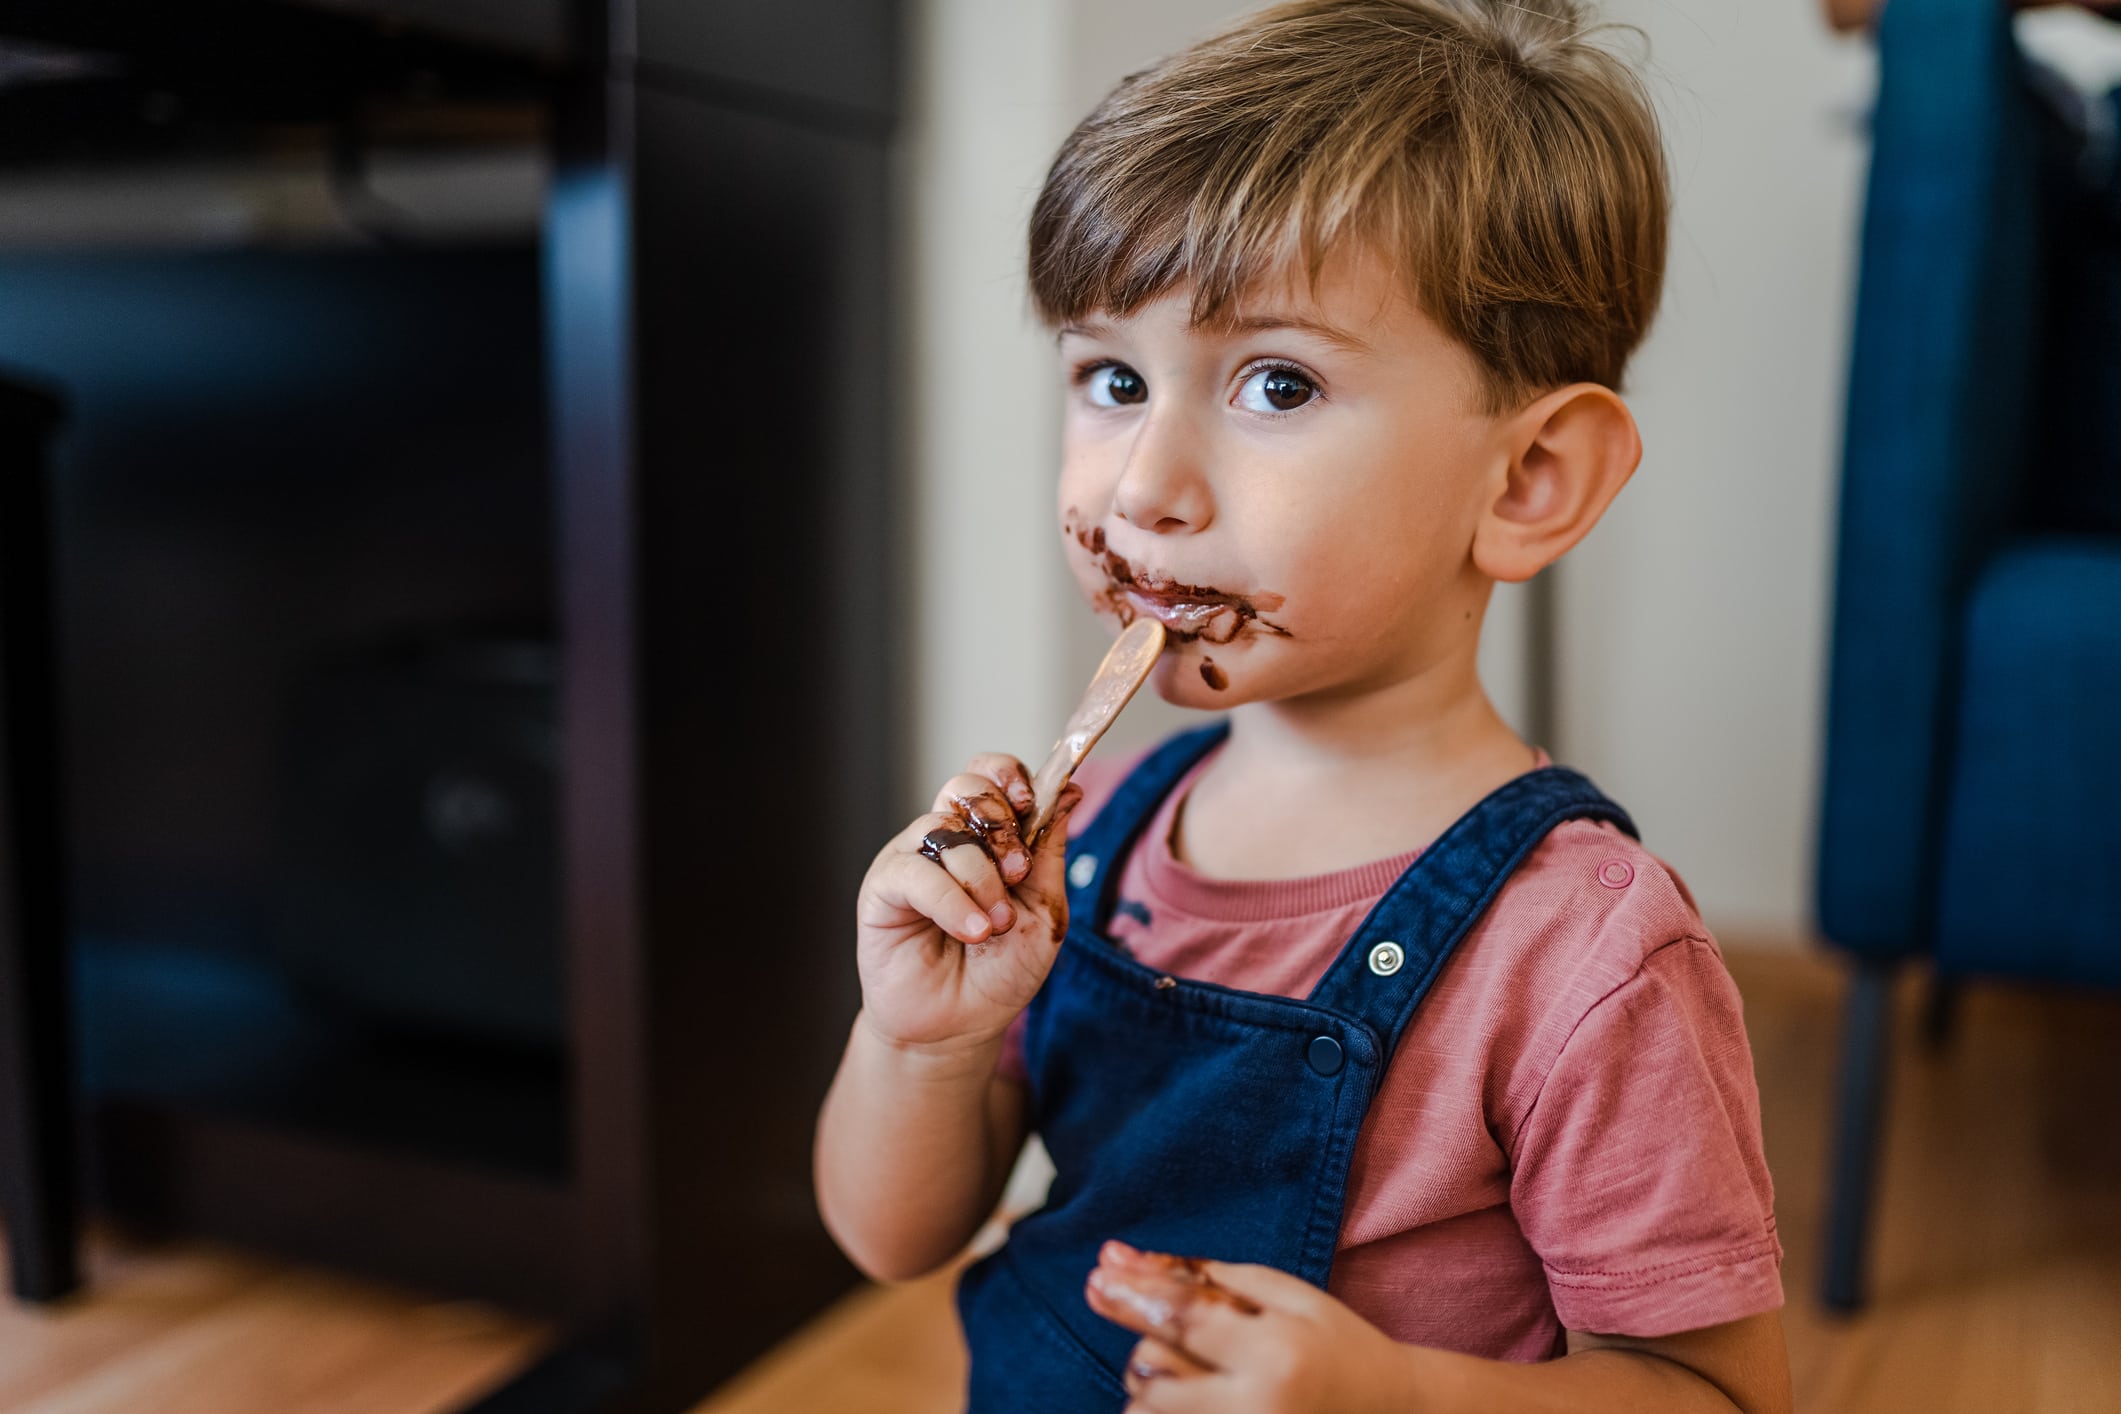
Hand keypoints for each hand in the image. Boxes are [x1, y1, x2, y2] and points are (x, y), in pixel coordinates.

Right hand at [855, 753, 1083, 1054]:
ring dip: (981, 877)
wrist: (959, 1027)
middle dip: (1000, 822)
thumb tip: (1070, 790)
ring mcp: (914, 859)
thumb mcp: (1044, 911)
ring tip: (996, 924)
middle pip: (966, 786)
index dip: (1010, 774)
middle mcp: (948, 839)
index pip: (992, 774)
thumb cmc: (1001, 972)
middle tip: (1017, 872)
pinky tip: (973, 931)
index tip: (1031, 802)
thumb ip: (1050, 852)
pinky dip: (951, 900)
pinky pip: (915, 872)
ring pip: (945, 829)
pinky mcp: (884, 887)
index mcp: (988, 837)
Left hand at [1085, 1242, 1421, 1413]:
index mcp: (1274, 1352)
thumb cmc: (1334, 1344)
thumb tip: (1119, 1257)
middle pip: (1153, 1373)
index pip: (1181, 1319)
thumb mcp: (1283, 1294)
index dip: (1132, 1296)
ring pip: (1150, 1411)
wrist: (1391, 1412)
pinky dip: (1165, 1411)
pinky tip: (1195, 1395)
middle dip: (1149, 1347)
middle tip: (1176, 1338)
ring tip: (1198, 1373)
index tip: (1096, 1278)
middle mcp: (1255, 1408)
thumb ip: (1204, 1276)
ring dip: (1154, 1385)